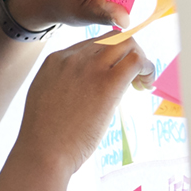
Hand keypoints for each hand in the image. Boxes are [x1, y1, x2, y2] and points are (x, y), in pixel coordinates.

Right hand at [17, 34, 152, 174]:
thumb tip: (86, 89)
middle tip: (133, 78)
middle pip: (112, 38)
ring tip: (141, 83)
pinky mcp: (107, 83)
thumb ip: (64, 86)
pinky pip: (136, 61)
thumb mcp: (46, 98)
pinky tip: (145, 86)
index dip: (110, 58)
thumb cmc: (45, 137)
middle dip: (128, 53)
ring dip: (141, 59)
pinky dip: (147, 68)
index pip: (92, 45)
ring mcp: (90, 68)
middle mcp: (73, 58)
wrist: (43, 152)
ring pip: (127, 43)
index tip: (116, 78)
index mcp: (57, 60)